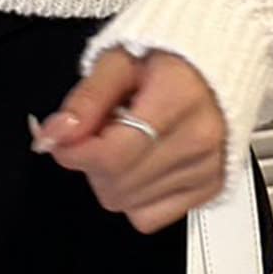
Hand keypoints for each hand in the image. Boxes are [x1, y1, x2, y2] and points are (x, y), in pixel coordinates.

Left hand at [33, 46, 226, 233]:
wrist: (219, 60)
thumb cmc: (169, 56)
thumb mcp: (119, 60)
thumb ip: (85, 99)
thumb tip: (53, 135)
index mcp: (179, 96)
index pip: (112, 154)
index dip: (72, 152)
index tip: (59, 137)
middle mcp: (200, 138)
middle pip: (116, 184)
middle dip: (92, 161)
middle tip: (103, 128)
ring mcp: (208, 167)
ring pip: (127, 204)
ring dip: (113, 178)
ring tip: (128, 140)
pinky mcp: (210, 187)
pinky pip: (149, 218)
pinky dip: (135, 196)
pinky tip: (143, 163)